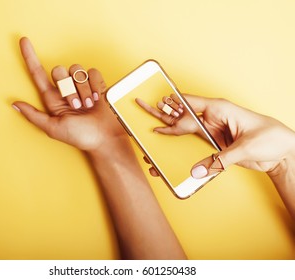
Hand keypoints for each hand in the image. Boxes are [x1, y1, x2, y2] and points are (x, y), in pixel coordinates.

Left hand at [12, 37, 124, 151]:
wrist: (104, 138)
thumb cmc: (80, 136)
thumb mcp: (53, 128)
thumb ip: (34, 116)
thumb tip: (14, 104)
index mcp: (53, 99)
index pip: (38, 73)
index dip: (30, 56)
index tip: (23, 41)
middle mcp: (66, 89)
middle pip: (59, 70)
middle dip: (68, 89)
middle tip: (76, 106)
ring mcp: (81, 86)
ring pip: (77, 71)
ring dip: (83, 90)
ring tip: (88, 105)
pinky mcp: (96, 84)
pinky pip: (92, 72)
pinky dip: (95, 85)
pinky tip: (97, 98)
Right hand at [136, 94, 294, 177]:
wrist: (283, 152)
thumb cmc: (270, 138)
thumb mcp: (245, 148)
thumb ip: (220, 160)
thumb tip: (197, 171)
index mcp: (220, 109)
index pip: (191, 104)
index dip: (172, 105)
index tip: (156, 107)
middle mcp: (212, 118)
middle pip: (182, 116)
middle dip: (163, 115)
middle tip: (143, 112)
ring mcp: (212, 131)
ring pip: (184, 131)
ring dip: (169, 134)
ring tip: (151, 139)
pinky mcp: (213, 144)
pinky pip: (193, 145)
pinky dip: (180, 149)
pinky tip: (169, 154)